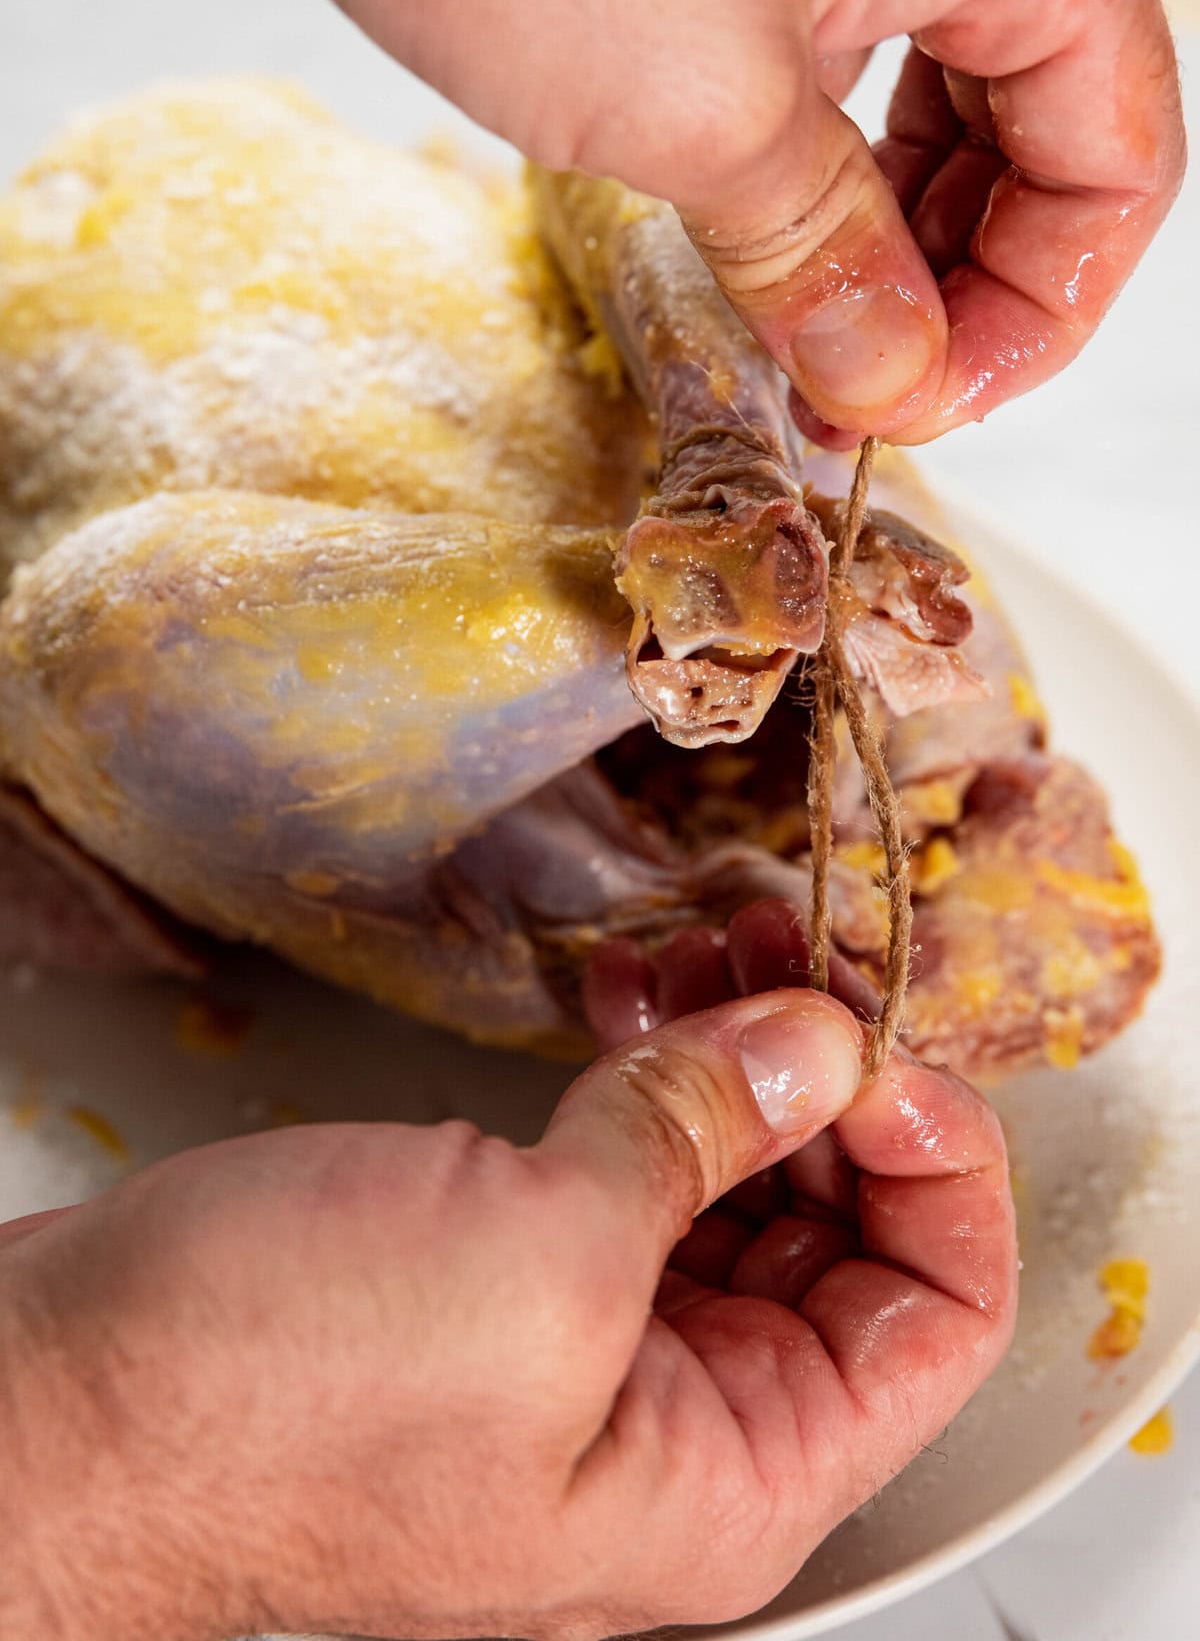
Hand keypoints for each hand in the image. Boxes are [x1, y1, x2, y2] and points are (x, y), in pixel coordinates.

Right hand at [1, 900, 1015, 1640]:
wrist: (65, 1406)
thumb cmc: (268, 1407)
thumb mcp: (540, 1253)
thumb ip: (703, 1134)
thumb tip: (818, 1044)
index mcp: (729, 1476)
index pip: (938, 1317)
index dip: (938, 1156)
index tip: (883, 1034)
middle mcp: (675, 1428)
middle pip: (844, 1235)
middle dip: (833, 1077)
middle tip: (798, 955)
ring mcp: (587, 1349)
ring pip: (738, 1188)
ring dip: (744, 1055)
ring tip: (719, 944)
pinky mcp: (505, 1276)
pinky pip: (635, 1169)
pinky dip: (655, 1074)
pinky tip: (638, 997)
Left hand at [204, 0, 1182, 442]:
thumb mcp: (703, 111)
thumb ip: (822, 260)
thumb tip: (891, 376)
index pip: (1116, 154)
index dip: (1036, 313)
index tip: (931, 407)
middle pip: (1040, 125)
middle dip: (958, 285)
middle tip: (864, 397)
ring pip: (937, 96)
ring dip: (886, 238)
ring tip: (809, 347)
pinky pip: (841, 56)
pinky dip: (815, 165)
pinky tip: (760, 244)